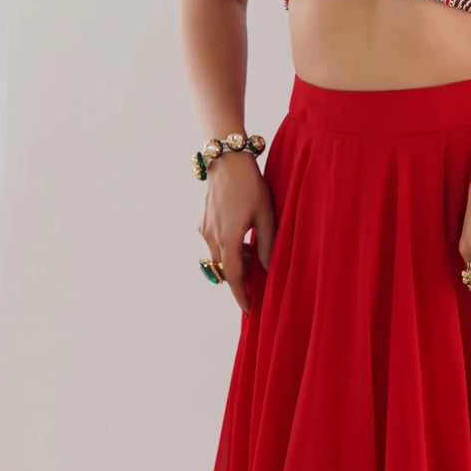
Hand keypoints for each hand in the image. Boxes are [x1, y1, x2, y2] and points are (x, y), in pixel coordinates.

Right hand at [198, 151, 274, 315]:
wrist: (227, 160)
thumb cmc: (250, 185)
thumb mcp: (266, 214)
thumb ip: (267, 243)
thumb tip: (268, 268)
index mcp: (228, 238)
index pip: (234, 277)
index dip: (241, 295)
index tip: (249, 310)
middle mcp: (211, 237)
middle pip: (225, 269)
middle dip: (240, 279)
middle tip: (257, 282)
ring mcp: (204, 228)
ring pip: (219, 257)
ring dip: (235, 261)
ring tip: (253, 252)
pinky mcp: (202, 221)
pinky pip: (214, 243)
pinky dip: (227, 247)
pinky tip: (241, 236)